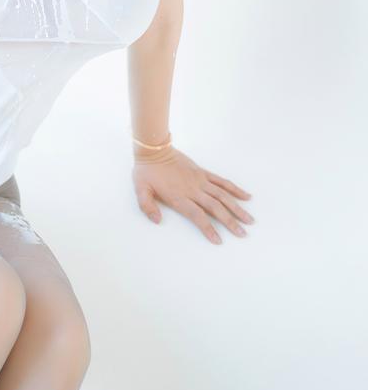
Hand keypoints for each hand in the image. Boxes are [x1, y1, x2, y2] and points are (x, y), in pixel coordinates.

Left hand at [132, 145, 253, 244]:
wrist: (153, 149)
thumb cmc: (146, 171)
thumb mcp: (140, 190)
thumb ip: (147, 206)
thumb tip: (157, 221)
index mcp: (179, 197)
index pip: (197, 215)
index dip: (208, 228)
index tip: (219, 240)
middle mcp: (193, 190)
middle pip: (215, 207)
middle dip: (230, 222)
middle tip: (242, 234)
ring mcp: (200, 180)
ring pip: (222, 196)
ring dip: (237, 208)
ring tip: (249, 220)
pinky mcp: (202, 172)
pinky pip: (221, 181)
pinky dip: (234, 189)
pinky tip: (246, 196)